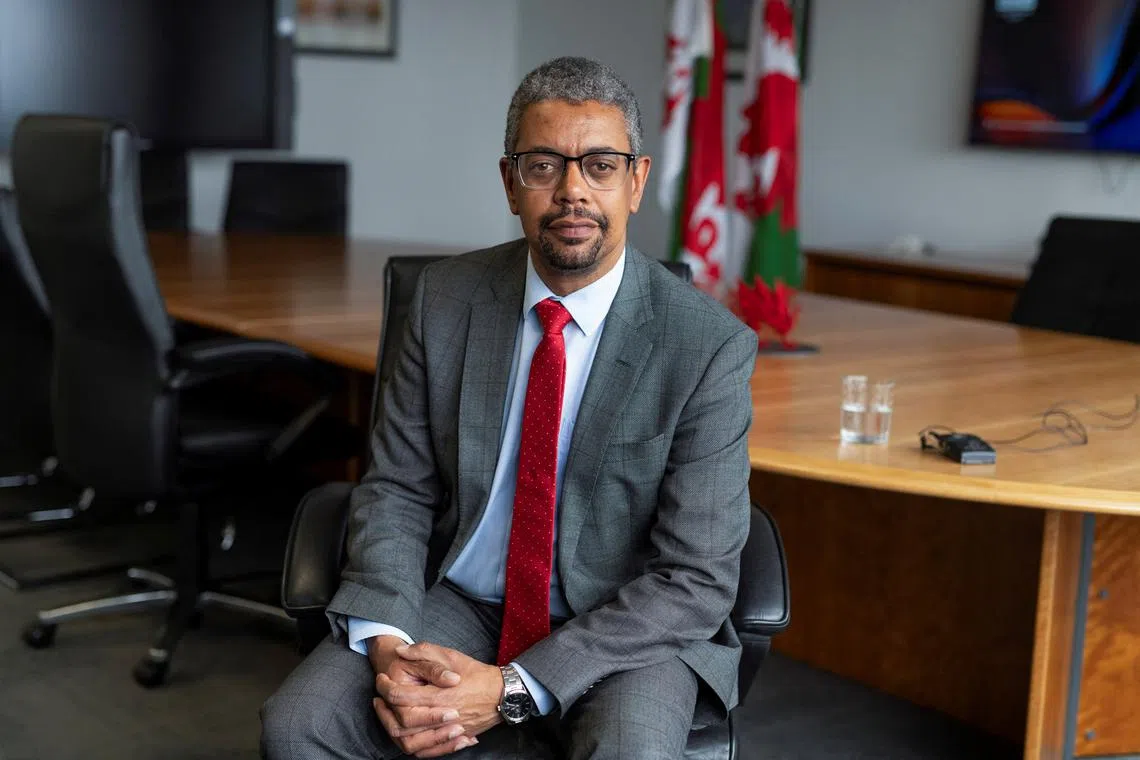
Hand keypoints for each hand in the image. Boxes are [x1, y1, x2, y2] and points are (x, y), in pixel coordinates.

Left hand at [374, 642, 504, 756]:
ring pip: (411, 742)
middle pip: (401, 725)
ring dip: (394, 732)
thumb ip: (425, 651)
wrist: (503, 694)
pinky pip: (426, 752)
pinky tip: (405, 736)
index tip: (380, 680)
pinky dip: (412, 747)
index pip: (402, 697)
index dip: (385, 688)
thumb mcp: (452, 655)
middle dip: (384, 712)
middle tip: (378, 699)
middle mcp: (442, 717)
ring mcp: (448, 732)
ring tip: (388, 717)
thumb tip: (401, 650)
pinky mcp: (453, 740)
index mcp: (440, 694)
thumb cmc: (477, 674)